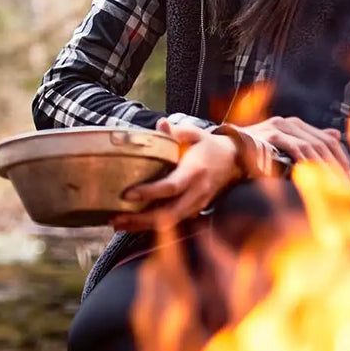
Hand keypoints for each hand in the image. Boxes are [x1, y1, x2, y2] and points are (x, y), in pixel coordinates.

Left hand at [109, 119, 261, 232]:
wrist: (234, 161)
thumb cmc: (209, 146)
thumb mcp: (194, 134)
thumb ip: (176, 132)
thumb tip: (160, 124)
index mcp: (195, 171)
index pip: (171, 187)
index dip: (149, 192)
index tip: (127, 194)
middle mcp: (197, 192)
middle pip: (169, 213)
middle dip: (141, 220)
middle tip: (116, 219)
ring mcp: (197, 204)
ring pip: (170, 222)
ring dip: (143, 226)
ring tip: (118, 224)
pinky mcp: (195, 210)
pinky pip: (173, 222)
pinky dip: (153, 226)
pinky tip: (133, 224)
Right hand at [236, 115, 349, 177]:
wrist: (222, 157)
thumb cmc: (251, 158)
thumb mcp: (281, 152)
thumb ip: (306, 144)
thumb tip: (335, 134)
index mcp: (293, 125)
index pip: (326, 138)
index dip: (341, 158)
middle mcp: (288, 122)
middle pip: (324, 141)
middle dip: (339, 164)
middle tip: (348, 186)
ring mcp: (279, 127)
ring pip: (314, 146)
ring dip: (328, 168)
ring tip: (337, 187)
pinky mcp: (272, 135)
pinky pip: (299, 149)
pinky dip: (312, 164)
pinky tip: (319, 178)